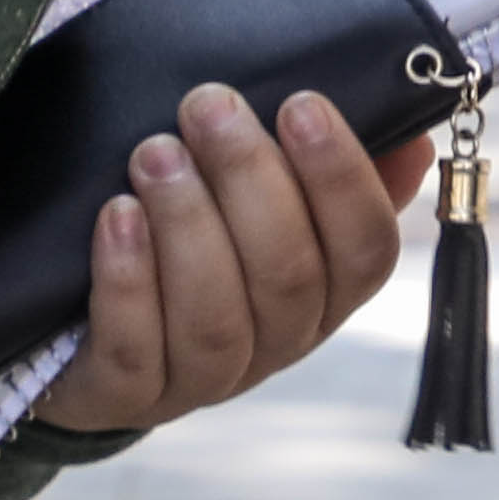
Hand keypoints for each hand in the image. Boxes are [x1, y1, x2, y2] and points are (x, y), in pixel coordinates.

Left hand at [34, 83, 434, 433]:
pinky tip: (116, 215)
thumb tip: (414, 137)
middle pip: (288, 277)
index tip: (301, 103)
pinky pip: (136, 352)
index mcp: (325, 291)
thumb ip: (331, 168)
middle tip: (206, 105)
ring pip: (216, 318)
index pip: (367, 251)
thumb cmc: (191, 230)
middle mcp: (276, 343)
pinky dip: (128, 280)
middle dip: (249, 181)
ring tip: (154, 152)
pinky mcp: (125, 396)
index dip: (341, 179)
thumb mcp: (261, 193)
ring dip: (188, 226)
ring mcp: (201, 379)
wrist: (84, 327)